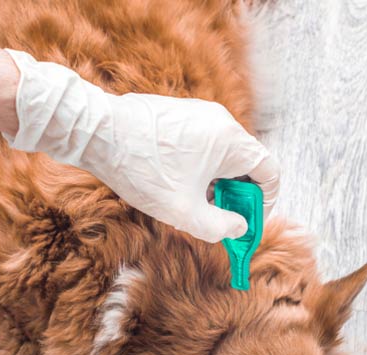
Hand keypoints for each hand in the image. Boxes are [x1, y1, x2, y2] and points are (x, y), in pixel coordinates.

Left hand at [3, 49, 278, 242]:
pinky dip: (204, 166)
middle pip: (248, 163)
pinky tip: (179, 183)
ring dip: (220, 181)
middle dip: (239, 195)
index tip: (248, 222)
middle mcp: (222, 121)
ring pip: (225, 154)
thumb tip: (239, 229)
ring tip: (197, 203)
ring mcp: (201, 113)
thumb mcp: (183, 212)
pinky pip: (206, 143)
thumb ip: (219, 227)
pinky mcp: (182, 112)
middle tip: (222, 219)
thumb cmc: (141, 170)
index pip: (270, 172)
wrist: (96, 132)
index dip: (264, 203)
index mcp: (231, 142)